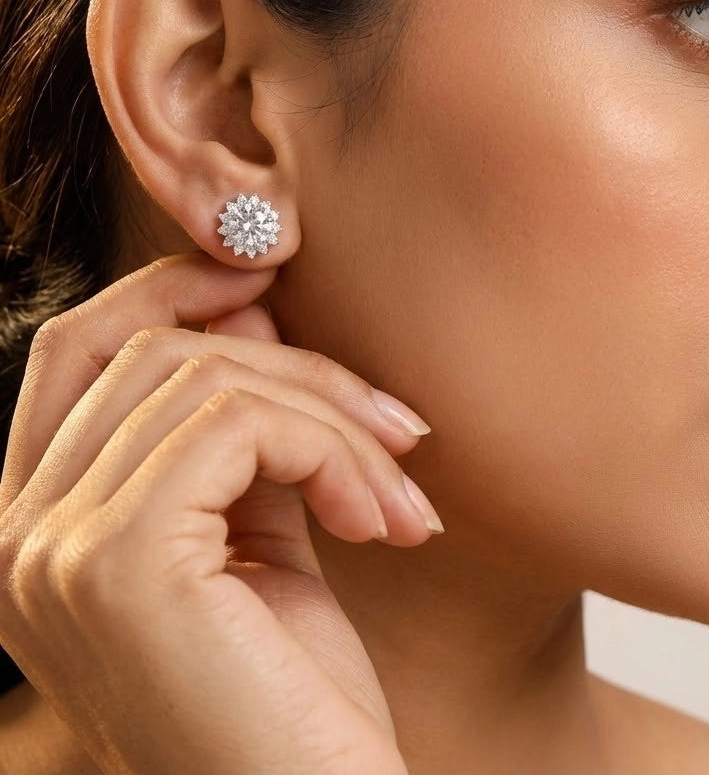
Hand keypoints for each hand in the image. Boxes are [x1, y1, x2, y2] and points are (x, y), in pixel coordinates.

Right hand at [0, 252, 440, 773]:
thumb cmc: (294, 695)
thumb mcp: (263, 532)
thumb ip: (242, 422)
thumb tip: (247, 300)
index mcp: (37, 526)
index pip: (76, 350)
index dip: (169, 289)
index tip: (270, 278)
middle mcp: (14, 536)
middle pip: (154, 351)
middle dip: (298, 364)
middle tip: (400, 427)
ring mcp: (52, 549)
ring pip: (208, 379)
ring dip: (336, 420)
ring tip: (404, 496)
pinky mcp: (117, 562)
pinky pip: (239, 424)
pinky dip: (334, 452)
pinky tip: (386, 524)